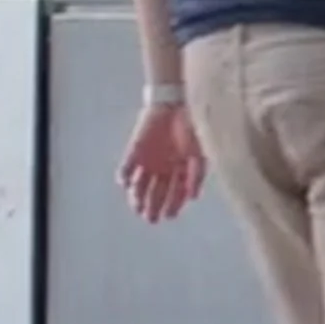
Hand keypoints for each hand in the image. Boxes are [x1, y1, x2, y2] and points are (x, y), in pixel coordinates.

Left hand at [118, 102, 203, 223]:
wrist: (173, 104)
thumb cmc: (191, 128)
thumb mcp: (199, 152)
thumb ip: (196, 174)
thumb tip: (193, 197)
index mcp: (179, 170)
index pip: (175, 194)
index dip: (173, 205)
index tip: (170, 216)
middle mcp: (162, 169)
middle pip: (155, 193)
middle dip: (153, 206)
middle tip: (151, 218)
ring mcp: (147, 162)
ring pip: (139, 185)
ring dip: (137, 197)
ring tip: (137, 206)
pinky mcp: (134, 152)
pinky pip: (126, 168)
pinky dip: (124, 176)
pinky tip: (126, 183)